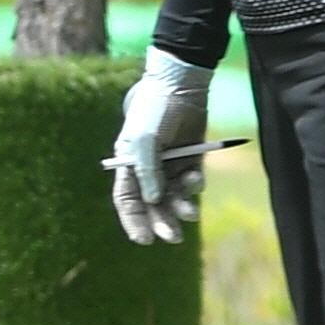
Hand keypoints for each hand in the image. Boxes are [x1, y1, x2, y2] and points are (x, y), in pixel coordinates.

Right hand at [107, 52, 212, 244]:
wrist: (182, 83)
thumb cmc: (154, 109)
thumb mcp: (144, 140)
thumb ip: (147, 171)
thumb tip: (154, 201)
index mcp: (128, 164)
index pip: (127, 200)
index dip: (134, 221)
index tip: (144, 240)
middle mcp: (149, 168)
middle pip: (153, 204)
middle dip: (162, 222)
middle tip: (174, 238)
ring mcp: (171, 164)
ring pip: (175, 196)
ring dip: (182, 207)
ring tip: (191, 213)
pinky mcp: (192, 159)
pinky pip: (192, 182)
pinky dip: (195, 187)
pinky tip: (196, 180)